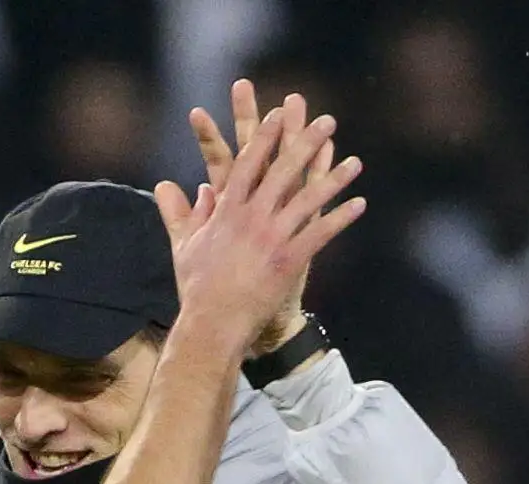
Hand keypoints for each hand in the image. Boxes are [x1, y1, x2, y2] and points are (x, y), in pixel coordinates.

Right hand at [155, 101, 363, 362]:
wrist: (211, 324)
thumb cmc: (196, 288)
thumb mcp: (184, 246)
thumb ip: (180, 213)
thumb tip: (169, 187)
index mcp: (227, 210)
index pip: (248, 163)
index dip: (265, 136)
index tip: (279, 114)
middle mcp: (251, 218)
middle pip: (283, 170)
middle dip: (306, 142)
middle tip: (327, 121)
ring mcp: (271, 238)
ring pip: (308, 199)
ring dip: (334, 178)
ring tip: (356, 162)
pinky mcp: (289, 260)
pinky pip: (320, 233)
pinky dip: (340, 218)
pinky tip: (359, 205)